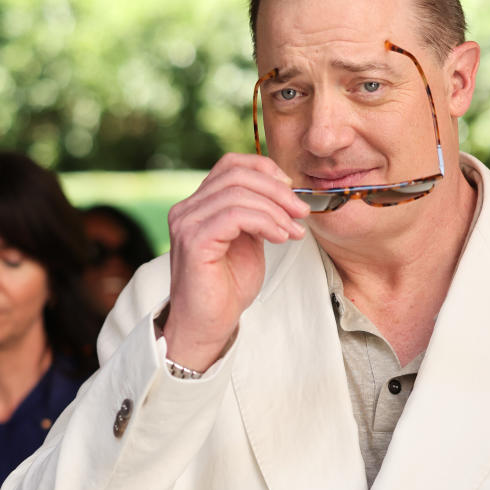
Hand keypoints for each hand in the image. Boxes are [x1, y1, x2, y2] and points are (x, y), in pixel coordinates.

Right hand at [164, 152, 309, 370]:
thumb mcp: (248, 242)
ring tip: (294, 232)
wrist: (208, 325)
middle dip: (277, 190)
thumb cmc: (227, 288)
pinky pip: (236, 215)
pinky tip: (280, 238)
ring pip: (239, 193)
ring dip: (276, 210)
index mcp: (200, 204)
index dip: (265, 169)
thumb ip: (257, 215)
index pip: (231, 164)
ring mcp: (187, 223)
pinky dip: (265, 223)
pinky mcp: (194, 241)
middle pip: (237, 173)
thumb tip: (284, 194)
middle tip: (301, 212)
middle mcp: (188, 208)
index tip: (292, 191)